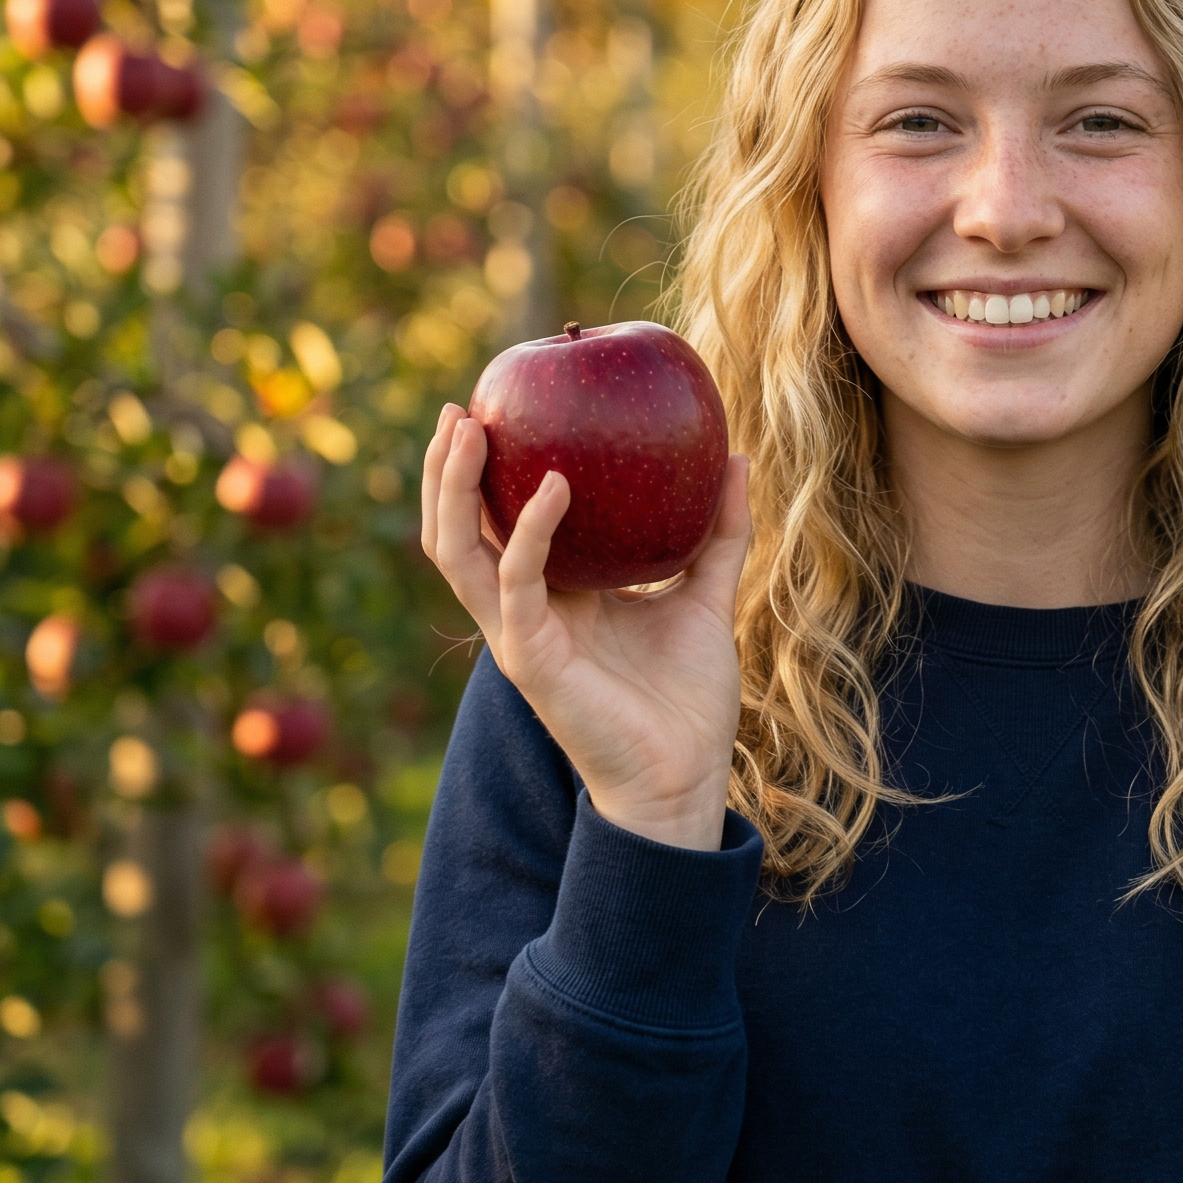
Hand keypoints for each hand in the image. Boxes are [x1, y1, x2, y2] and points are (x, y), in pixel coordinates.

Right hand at [420, 401, 751, 851]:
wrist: (688, 775)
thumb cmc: (689, 697)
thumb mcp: (708, 596)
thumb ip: (719, 533)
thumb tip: (736, 457)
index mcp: (556, 595)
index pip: (497, 524)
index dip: (484, 472)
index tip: (494, 408)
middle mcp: (525, 611)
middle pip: (458, 531)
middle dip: (445, 471)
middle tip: (459, 408)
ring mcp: (520, 634)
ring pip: (457, 553)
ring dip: (452, 489)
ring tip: (463, 430)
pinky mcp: (532, 659)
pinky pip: (518, 583)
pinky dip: (528, 532)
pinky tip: (552, 486)